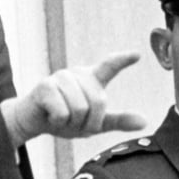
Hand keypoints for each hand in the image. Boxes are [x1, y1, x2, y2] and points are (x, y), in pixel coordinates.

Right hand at [1, 51, 145, 145]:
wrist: (33, 121)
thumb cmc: (65, 120)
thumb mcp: (94, 124)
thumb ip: (118, 121)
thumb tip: (144, 122)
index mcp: (91, 80)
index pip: (109, 66)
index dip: (123, 61)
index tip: (137, 55)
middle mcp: (78, 74)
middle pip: (99, 102)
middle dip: (88, 122)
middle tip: (73, 122)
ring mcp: (61, 77)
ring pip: (80, 109)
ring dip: (71, 123)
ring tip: (61, 118)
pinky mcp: (45, 86)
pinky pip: (62, 112)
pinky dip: (58, 122)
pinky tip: (50, 115)